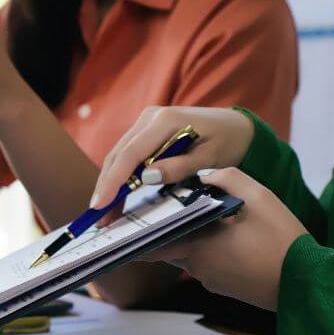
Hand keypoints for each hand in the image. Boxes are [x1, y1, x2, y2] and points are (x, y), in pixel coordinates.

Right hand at [91, 107, 254, 209]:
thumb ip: (180, 167)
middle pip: (118, 155)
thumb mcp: (210, 157)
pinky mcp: (144, 131)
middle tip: (98, 217)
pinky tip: (115, 196)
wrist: (235, 127)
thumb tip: (147, 177)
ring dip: (109, 183)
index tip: (101, 204)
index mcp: (165, 120)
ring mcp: (145, 122)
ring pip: (118, 155)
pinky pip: (126, 155)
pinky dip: (119, 176)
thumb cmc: (227, 141)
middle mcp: (149, 117)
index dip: (113, 180)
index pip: (131, 154)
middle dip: (106, 186)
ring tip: (104, 212)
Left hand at [141, 168, 306, 309]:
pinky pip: (205, 266)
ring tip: (198, 219)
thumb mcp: (259, 197)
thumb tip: (202, 176)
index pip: (151, 243)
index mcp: (196, 244)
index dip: (138, 231)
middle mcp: (196, 266)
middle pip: (166, 246)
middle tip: (165, 211)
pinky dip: (207, 251)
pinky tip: (224, 238)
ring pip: (186, 255)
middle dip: (164, 231)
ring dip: (188, 239)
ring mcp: (209, 280)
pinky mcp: (223, 288)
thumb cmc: (282, 241)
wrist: (305, 285)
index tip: (129, 219)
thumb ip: (226, 179)